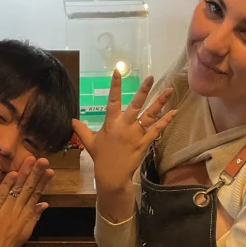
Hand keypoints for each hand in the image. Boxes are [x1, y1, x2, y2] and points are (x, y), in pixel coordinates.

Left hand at [0, 156, 53, 246]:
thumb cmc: (7, 244)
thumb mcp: (25, 231)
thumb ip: (35, 216)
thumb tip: (45, 204)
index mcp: (27, 215)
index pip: (36, 195)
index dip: (43, 182)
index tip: (50, 170)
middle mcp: (19, 211)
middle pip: (29, 189)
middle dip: (36, 174)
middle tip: (44, 160)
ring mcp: (6, 210)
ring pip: (17, 190)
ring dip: (24, 174)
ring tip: (32, 161)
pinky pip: (1, 195)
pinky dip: (7, 184)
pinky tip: (13, 173)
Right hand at [72, 72, 175, 194]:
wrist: (112, 175)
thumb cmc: (101, 157)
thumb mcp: (89, 142)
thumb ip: (81, 129)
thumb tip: (72, 120)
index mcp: (111, 123)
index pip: (113, 100)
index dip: (115, 85)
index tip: (118, 71)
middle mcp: (124, 126)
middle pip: (136, 105)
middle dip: (144, 90)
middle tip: (150, 77)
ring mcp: (136, 134)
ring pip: (150, 115)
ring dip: (160, 102)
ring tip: (169, 90)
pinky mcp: (145, 143)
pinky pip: (157, 130)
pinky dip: (165, 120)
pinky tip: (174, 112)